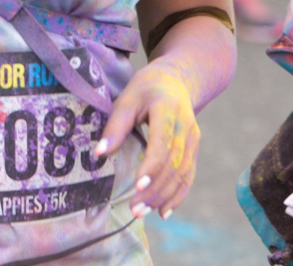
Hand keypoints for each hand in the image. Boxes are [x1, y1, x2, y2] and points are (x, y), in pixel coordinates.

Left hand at [94, 63, 200, 219]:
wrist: (176, 80)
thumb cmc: (146, 88)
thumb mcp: (127, 98)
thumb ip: (116, 126)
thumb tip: (99, 153)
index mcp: (168, 109)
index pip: (163, 144)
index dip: (152, 167)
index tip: (137, 187)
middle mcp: (186, 126)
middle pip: (173, 164)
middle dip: (155, 190)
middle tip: (134, 209)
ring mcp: (193, 139)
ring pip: (182, 173)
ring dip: (164, 196)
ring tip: (142, 212)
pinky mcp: (194, 149)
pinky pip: (189, 175)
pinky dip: (178, 195)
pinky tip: (163, 211)